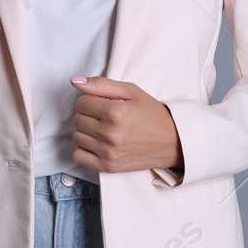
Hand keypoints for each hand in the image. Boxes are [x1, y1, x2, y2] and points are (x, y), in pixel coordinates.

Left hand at [69, 76, 183, 176]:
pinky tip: (97, 144)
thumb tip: (74, 81)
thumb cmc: (152, 114)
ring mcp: (108, 152)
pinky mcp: (108, 166)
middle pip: (77, 119)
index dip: (91, 100)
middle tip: (105, 116)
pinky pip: (79, 156)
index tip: (103, 104)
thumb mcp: (132, 91)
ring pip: (76, 137)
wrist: (172, 142)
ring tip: (104, 129)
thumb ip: (102, 84)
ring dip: (86, 131)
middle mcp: (110, 133)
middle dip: (88, 115)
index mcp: (115, 112)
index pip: (81, 102)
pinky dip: (84, 149)